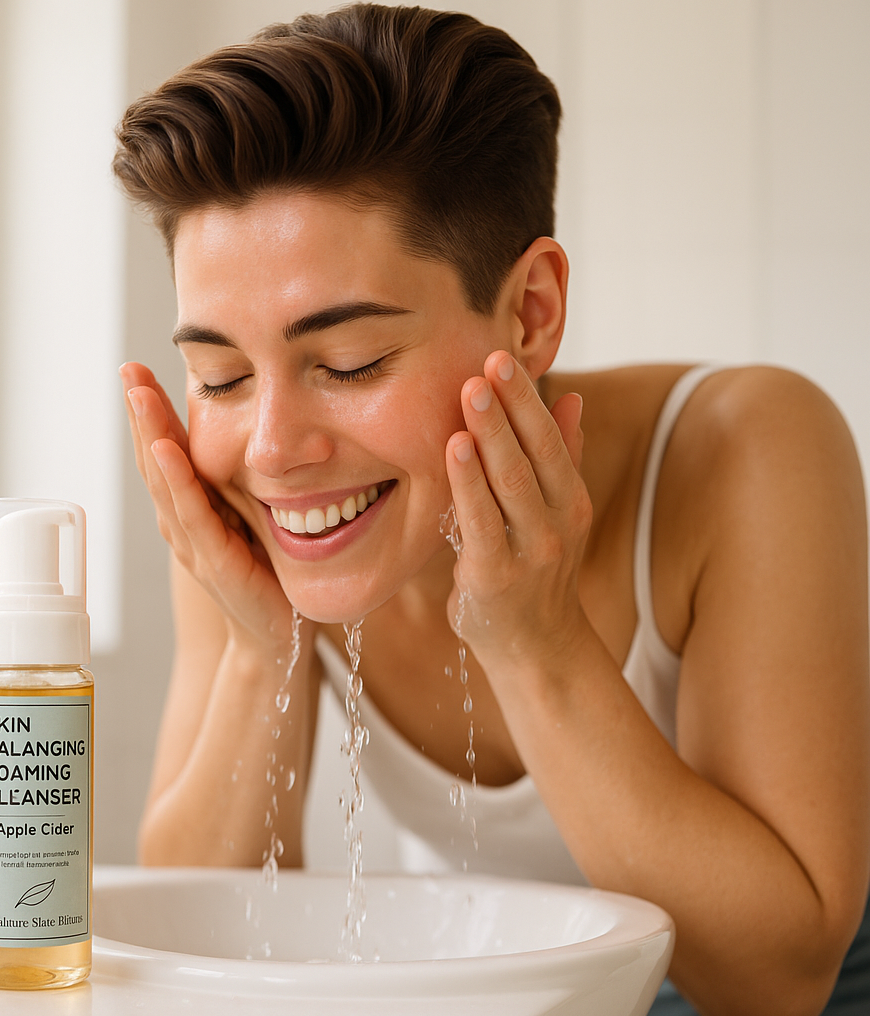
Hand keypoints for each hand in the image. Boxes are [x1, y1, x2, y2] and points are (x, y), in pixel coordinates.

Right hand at [119, 362, 295, 648]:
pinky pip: (191, 513)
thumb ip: (242, 483)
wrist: (277, 635)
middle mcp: (184, 523)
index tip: (141, 371)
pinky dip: (176, 478)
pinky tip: (166, 447)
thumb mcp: (253, 516)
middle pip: (155, 459)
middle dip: (142, 412)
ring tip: (137, 392)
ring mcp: (193, 542)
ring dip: (149, 433)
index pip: (169, 453)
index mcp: (194, 509)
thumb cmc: (268, 575)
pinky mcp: (213, 560)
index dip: (153, 413)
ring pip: (164, 480)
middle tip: (128, 368)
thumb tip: (252, 433)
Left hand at [444, 350, 590, 671]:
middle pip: (535, 455)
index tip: (503, 358)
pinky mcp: (494, 577)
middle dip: (511, 406)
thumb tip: (570, 397)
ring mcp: (529, 551)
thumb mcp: (557, 515)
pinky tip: (454, 448)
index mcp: (570, 502)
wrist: (536, 647)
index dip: (528, 400)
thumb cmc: (536, 573)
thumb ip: (564, 458)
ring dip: (492, 435)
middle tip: (488, 360)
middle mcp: (557, 523)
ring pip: (511, 483)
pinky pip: (480, 522)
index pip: (552, 440)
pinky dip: (469, 483)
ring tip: (471, 392)